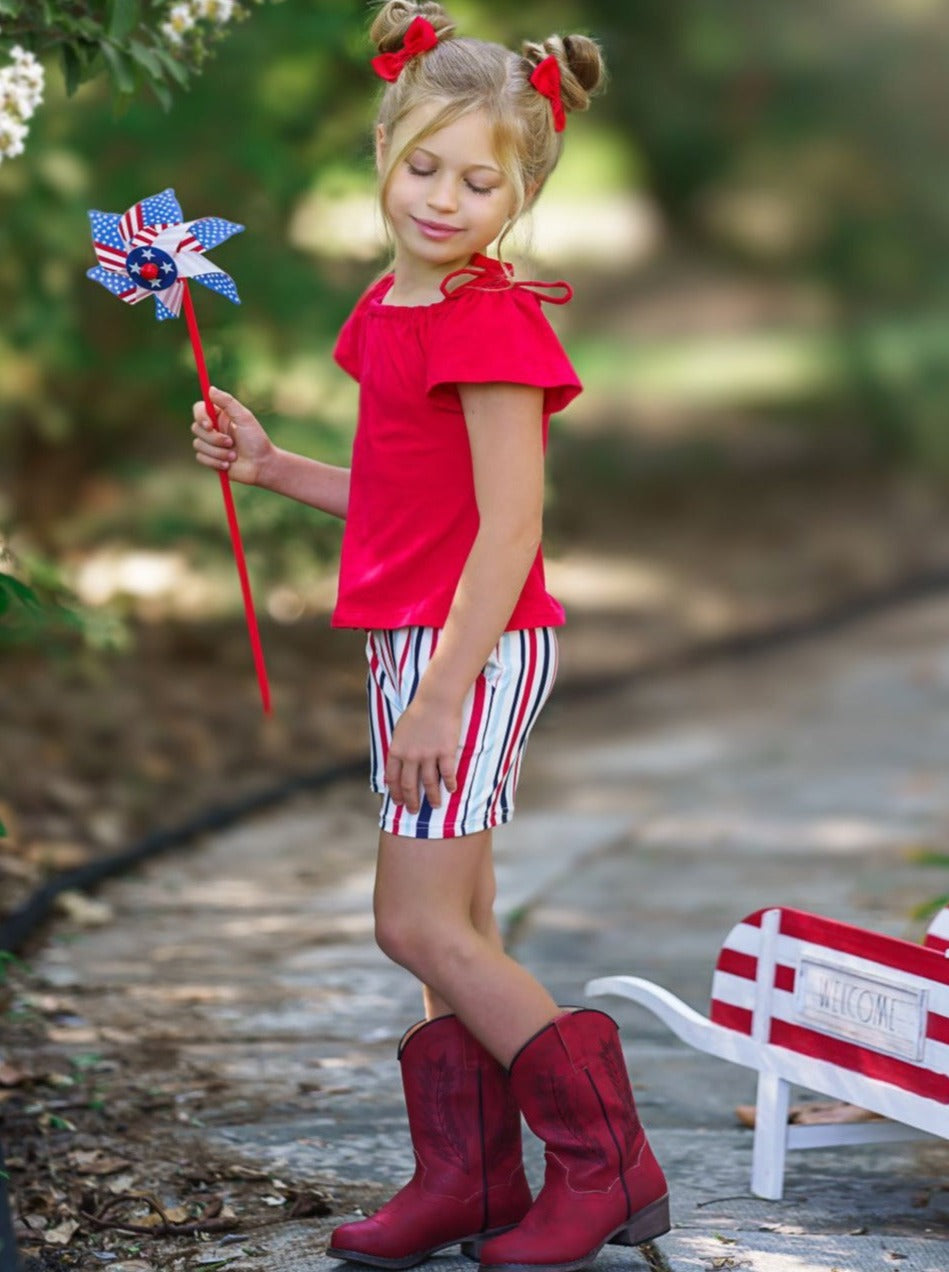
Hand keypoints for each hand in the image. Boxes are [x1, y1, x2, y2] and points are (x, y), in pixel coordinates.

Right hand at [191, 386, 273, 486]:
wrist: (261, 465)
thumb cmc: (256, 440)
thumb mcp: (244, 418)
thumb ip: (228, 402)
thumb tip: (210, 389)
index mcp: (220, 416)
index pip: (199, 409)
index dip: (201, 417)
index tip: (209, 425)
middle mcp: (213, 428)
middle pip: (196, 428)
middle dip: (214, 439)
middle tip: (231, 443)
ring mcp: (210, 444)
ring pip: (198, 445)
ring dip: (218, 452)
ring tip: (234, 456)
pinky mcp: (210, 458)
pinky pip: (201, 458)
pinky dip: (215, 462)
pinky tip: (228, 465)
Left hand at [385, 696, 460, 813]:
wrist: (436, 700)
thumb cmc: (418, 712)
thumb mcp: (400, 730)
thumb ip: (399, 748)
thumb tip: (398, 764)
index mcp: (397, 750)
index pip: (392, 778)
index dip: (395, 793)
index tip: (398, 802)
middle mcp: (411, 755)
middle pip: (409, 785)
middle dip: (411, 801)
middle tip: (414, 811)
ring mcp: (428, 754)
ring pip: (429, 783)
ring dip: (432, 797)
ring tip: (435, 805)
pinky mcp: (445, 751)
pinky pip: (447, 773)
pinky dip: (449, 783)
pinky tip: (452, 790)